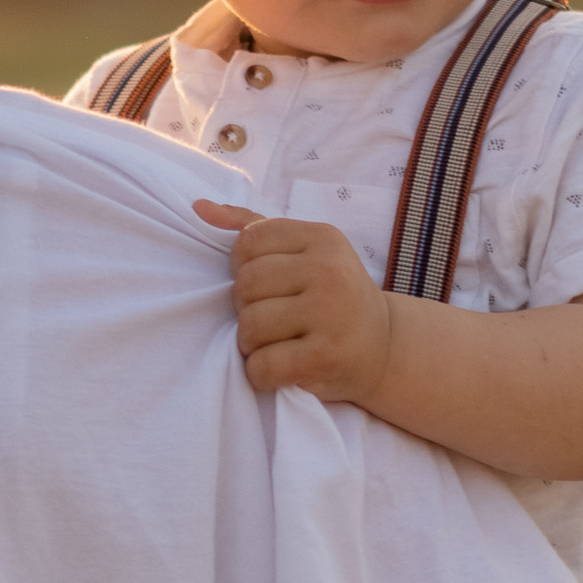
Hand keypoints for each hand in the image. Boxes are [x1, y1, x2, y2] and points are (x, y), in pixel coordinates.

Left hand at [195, 204, 394, 405]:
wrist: (384, 347)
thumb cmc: (332, 296)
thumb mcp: (305, 251)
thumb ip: (252, 225)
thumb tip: (198, 208)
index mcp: (322, 238)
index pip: (249, 242)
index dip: (242, 268)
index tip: (264, 286)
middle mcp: (329, 270)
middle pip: (246, 285)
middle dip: (246, 308)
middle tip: (270, 320)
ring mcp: (330, 313)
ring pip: (250, 326)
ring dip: (252, 344)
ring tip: (276, 344)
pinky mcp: (325, 356)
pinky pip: (263, 365)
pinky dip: (261, 373)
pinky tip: (280, 369)